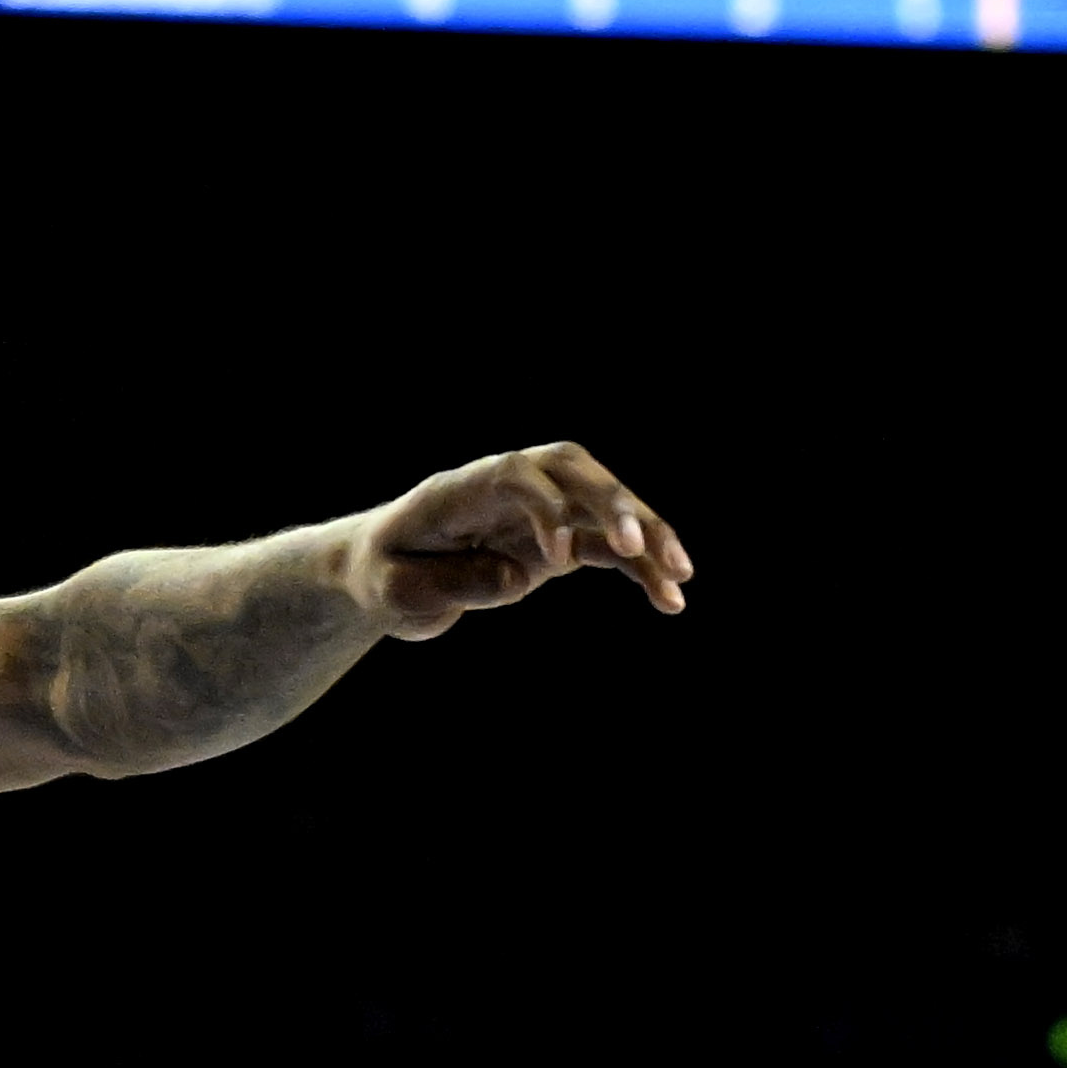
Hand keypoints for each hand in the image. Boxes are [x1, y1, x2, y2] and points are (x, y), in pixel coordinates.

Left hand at [349, 443, 691, 637]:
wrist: (384, 571)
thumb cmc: (384, 576)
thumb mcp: (396, 591)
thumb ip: (451, 584)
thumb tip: (517, 576)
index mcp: (461, 490)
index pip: (515, 475)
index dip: (544, 507)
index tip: (559, 560)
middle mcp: (507, 488)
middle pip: (570, 468)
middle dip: (611, 502)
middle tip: (639, 548)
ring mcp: (538, 510)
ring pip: (603, 503)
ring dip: (646, 532)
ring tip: (682, 576)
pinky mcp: (558, 540)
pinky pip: (608, 546)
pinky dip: (642, 566)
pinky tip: (671, 599)